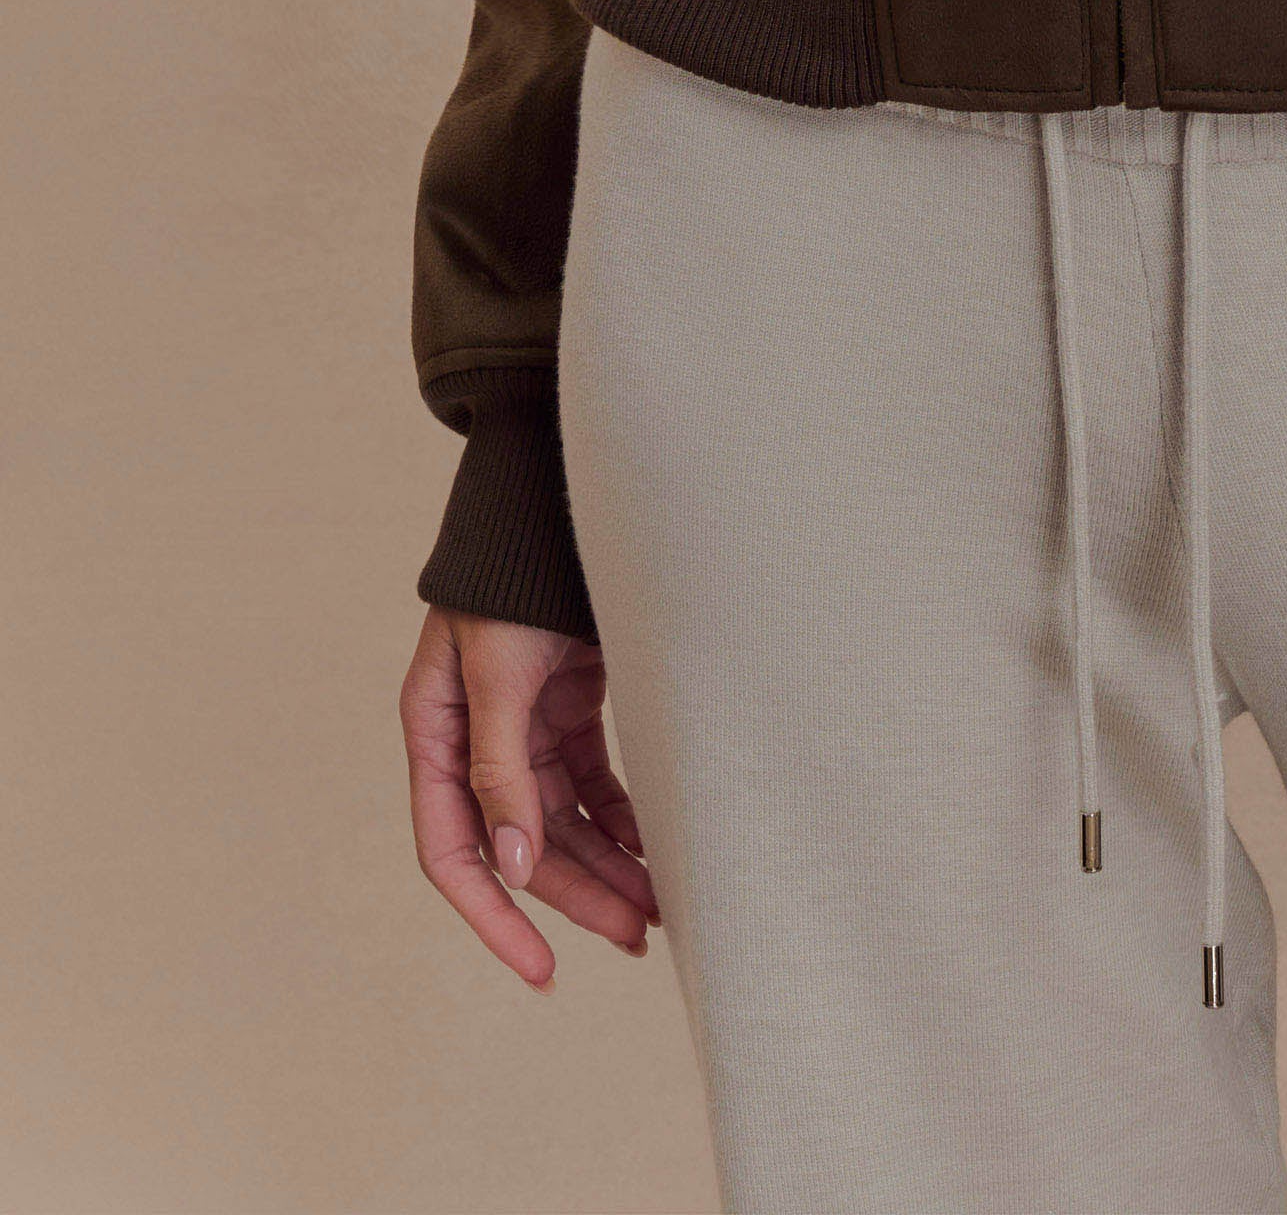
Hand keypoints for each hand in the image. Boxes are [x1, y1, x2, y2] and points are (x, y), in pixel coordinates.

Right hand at [401, 602, 662, 987]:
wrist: (553, 512)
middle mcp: (476, 745)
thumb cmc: (511, 586)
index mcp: (436, 740)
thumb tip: (514, 867)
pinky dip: (622, 818)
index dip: (495, 919)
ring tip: (656, 907)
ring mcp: (524, 730)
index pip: (456, 854)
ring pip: (564, 823)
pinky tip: (654, 847)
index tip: (542, 969)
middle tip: (636, 935)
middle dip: (577, 895)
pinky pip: (593, 784)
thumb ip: (500, 768)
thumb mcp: (498, 675)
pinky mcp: (567, 711)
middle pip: (524, 847)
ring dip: (607, 864)